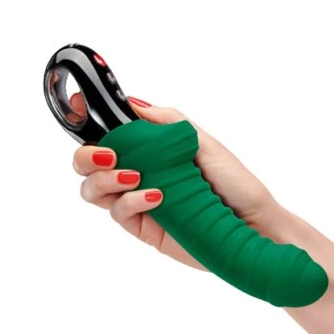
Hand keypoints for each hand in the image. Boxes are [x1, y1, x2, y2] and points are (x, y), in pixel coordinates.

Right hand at [72, 97, 281, 268]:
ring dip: (103, 179)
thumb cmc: (235, 183)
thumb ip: (167, 122)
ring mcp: (137, 203)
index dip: (87, 124)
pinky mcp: (143, 229)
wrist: (254, 224)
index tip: (79, 108)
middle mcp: (138, 174)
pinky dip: (129, 200)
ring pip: (93, 190)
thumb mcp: (203, 142)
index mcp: (149, 151)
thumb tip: (133, 104)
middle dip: (86, 155)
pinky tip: (155, 196)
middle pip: (88, 164)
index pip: (108, 136)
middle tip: (108, 154)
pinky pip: (118, 213)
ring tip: (132, 175)